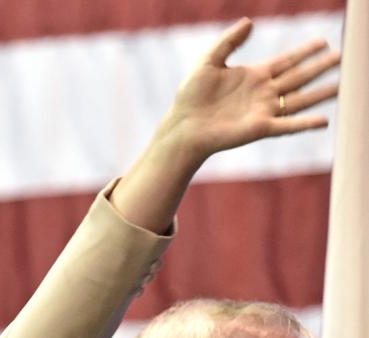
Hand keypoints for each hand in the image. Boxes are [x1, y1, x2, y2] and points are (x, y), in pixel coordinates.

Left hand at [159, 17, 339, 162]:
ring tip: (341, 85)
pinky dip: (304, 124)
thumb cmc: (191, 97)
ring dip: (321, 93)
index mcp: (254, 76)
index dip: (305, 51)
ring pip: (300, 100)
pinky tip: (323, 121)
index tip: (323, 42)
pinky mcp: (259, 128)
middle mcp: (264, 93)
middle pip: (299, 77)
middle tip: (341, 57)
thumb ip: (228, 42)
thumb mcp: (208, 63)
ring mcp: (264, 111)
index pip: (287, 61)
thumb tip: (249, 21)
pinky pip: (287, 125)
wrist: (183, 126)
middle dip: (320, 67)